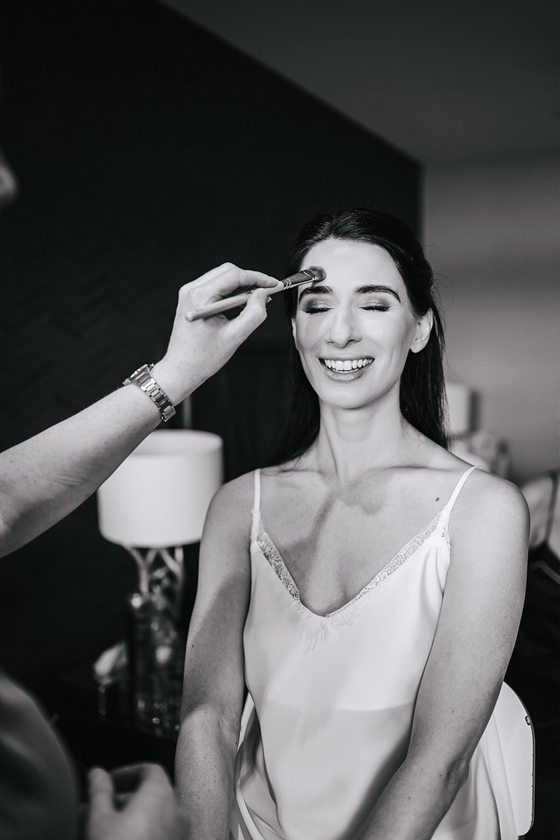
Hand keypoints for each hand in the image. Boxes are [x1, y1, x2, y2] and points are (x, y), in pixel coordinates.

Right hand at [86, 764, 188, 839]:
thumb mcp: (100, 820)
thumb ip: (100, 791)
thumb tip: (97, 774)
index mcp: (161, 795)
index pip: (149, 770)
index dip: (127, 772)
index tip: (109, 782)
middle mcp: (177, 812)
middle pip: (154, 793)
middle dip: (127, 798)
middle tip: (104, 809)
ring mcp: (180, 835)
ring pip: (157, 817)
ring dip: (135, 818)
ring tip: (109, 831)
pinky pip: (162, 834)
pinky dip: (145, 833)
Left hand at [151, 263, 281, 403]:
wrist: (181, 370)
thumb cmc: (203, 358)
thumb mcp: (235, 337)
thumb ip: (253, 314)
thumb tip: (262, 294)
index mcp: (200, 297)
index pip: (234, 276)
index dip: (258, 278)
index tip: (274, 284)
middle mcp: (192, 290)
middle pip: (228, 271)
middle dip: (250, 279)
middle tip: (267, 293)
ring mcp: (189, 293)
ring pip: (222, 276)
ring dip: (241, 285)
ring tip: (256, 301)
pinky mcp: (191, 298)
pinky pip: (215, 286)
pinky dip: (230, 291)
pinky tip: (241, 304)